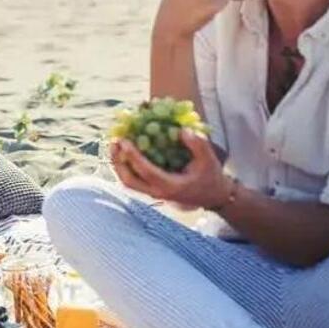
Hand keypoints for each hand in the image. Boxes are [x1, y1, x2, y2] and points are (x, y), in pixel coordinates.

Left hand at [111, 130, 231, 208]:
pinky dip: (126, 167)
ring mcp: (153, 193)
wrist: (213, 196)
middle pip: (129, 181)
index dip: (133, 156)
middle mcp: (158, 192)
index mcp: (170, 186)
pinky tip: (125, 152)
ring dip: (119, 165)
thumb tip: (182, 131)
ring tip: (115, 146)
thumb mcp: (209, 159)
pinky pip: (134, 180)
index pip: (146, 171)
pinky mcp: (152, 190)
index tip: (124, 141)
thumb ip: (198, 144)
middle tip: (114, 142)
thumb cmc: (210, 177)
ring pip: (128, 182)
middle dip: (118, 162)